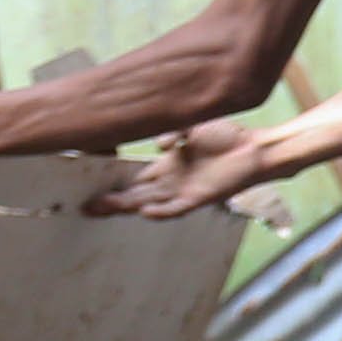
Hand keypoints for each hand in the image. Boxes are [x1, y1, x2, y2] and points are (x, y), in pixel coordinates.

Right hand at [95, 120, 277, 221]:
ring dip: (127, 206)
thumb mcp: (193, 128)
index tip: (90, 186)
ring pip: (148, 202)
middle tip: (86, 205)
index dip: (114, 184)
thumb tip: (159, 144)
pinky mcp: (200, 198)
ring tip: (103, 208)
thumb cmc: (227, 137)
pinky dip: (161, 211)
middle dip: (111, 200)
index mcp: (168, 166)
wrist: (255, 149)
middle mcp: (172, 181)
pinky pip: (176, 209)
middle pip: (135, 194)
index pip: (135, 179)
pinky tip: (145, 211)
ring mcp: (184, 191)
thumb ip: (173, 132)